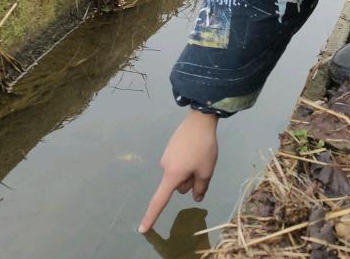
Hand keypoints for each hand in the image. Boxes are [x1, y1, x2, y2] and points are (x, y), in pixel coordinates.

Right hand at [138, 110, 218, 233]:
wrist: (199, 119)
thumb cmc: (203, 147)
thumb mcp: (206, 170)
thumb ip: (200, 188)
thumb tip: (196, 197)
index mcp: (172, 175)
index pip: (160, 200)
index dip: (152, 216)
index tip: (142, 229)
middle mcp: (165, 166)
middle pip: (178, 184)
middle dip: (189, 179)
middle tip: (202, 165)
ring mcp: (166, 156)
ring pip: (179, 172)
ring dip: (189, 169)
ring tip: (200, 154)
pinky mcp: (170, 147)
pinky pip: (179, 161)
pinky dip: (187, 160)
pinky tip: (195, 148)